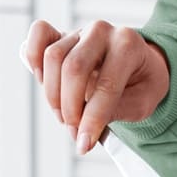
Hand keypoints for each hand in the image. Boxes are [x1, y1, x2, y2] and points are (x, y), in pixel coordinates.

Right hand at [22, 19, 170, 154]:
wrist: (141, 63)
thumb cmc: (142, 83)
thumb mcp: (143, 101)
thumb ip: (116, 111)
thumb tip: (84, 129)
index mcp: (129, 45)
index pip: (106, 84)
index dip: (92, 119)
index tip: (83, 145)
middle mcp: (104, 31)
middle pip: (74, 68)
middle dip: (70, 108)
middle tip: (74, 130)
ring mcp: (81, 31)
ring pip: (53, 57)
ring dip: (53, 95)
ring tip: (65, 114)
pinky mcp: (63, 35)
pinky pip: (40, 35)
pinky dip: (33, 56)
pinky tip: (41, 80)